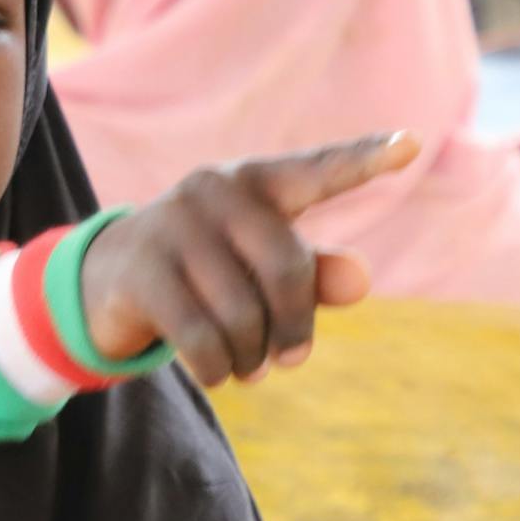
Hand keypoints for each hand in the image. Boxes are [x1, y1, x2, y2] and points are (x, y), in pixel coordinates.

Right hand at [76, 132, 422, 384]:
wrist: (107, 281)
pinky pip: (202, 337)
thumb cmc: (208, 272)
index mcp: (256, 182)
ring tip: (247, 369)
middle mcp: (214, 190)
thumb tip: (361, 281)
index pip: (318, 171)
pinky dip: (219, 369)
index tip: (412, 145)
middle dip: (295, 328)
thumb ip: (316, 273)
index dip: (363, 159)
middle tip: (289, 360)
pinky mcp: (142, 270)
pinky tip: (219, 376)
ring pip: (243, 312)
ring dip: (252, 359)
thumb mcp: (261, 271)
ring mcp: (172, 224)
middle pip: (288, 268)